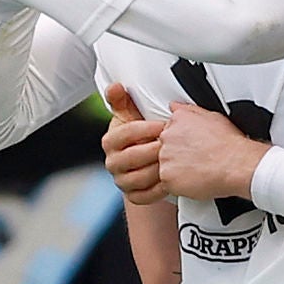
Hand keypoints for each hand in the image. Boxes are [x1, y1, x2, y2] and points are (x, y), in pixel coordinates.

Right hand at [101, 84, 164, 198]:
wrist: (145, 157)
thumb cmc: (140, 133)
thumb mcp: (130, 114)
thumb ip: (122, 100)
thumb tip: (116, 87)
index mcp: (109, 141)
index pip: (125, 134)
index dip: (145, 129)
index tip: (163, 125)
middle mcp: (112, 163)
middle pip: (132, 157)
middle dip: (155, 149)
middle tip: (172, 143)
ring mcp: (121, 180)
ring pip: (139, 178)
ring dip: (158, 169)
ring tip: (174, 160)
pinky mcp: (132, 195)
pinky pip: (144, 196)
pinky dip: (159, 189)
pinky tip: (171, 180)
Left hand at [153, 101, 265, 200]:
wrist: (236, 164)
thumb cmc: (229, 144)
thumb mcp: (212, 116)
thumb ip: (188, 111)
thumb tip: (175, 105)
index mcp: (177, 120)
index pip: (167, 132)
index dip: (180, 143)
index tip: (191, 149)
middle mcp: (167, 136)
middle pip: (164, 149)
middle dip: (177, 156)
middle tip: (196, 161)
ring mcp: (165, 157)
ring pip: (165, 166)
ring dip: (177, 171)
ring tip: (198, 170)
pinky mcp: (166, 176)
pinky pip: (167, 183)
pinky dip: (179, 185)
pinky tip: (195, 180)